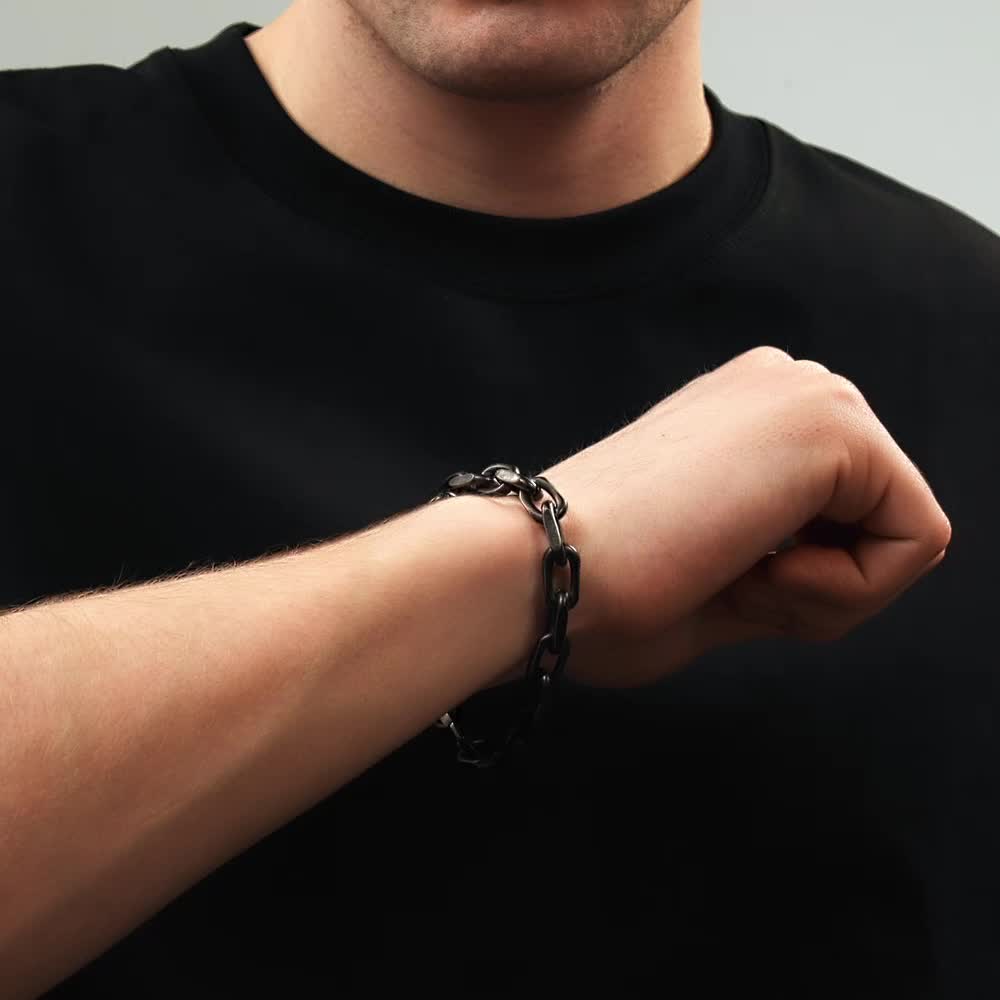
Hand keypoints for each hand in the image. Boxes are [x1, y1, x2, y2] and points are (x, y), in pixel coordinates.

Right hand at [541, 346, 950, 685]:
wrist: (539, 567)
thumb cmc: (597, 587)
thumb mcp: (713, 575)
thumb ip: (785, 561)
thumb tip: (844, 568)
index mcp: (747, 415)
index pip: (839, 516)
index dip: (794, 585)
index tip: (710, 580)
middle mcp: (783, 386)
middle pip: (876, 520)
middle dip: (819, 585)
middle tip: (727, 585)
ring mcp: (810, 394)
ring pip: (899, 531)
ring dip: (828, 590)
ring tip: (735, 576)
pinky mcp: (834, 425)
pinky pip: (916, 538)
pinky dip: (850, 591)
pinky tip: (761, 573)